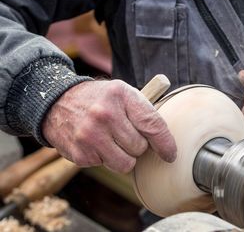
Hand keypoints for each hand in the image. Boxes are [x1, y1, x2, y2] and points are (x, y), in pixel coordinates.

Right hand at [42, 80, 176, 172]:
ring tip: (112, 140)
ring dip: (123, 156)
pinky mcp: (80, 154)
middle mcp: (105, 114)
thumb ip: (144, 110)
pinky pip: (106, 166)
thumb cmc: (99, 99)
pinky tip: (96, 143)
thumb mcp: (122, 92)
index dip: (165, 144)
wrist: (57, 102)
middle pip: (140, 148)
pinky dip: (104, 158)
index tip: (170, 154)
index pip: (153, 125)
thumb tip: (167, 139)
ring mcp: (90, 135)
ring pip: (126, 164)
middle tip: (124, 133)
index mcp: (121, 95)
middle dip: (137, 145)